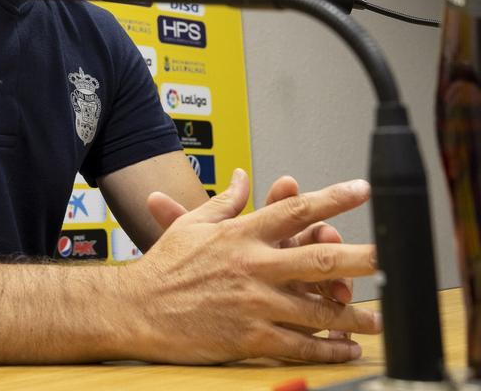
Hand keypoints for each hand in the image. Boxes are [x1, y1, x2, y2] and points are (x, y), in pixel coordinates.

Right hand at [122, 169, 380, 363]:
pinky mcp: (250, 337)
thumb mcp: (192, 225)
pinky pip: (298, 343)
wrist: (137, 309)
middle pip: (318, 258)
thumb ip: (225, 202)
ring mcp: (253, 303)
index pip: (294, 210)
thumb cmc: (164, 267)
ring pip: (317, 309)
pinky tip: (344, 349)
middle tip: (391, 258)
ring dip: (353, 315)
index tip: (361, 189)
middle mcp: (252, 265)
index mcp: (240, 235)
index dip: (332, 198)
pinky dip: (326, 349)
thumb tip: (244, 178)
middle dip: (361, 258)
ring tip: (375, 319)